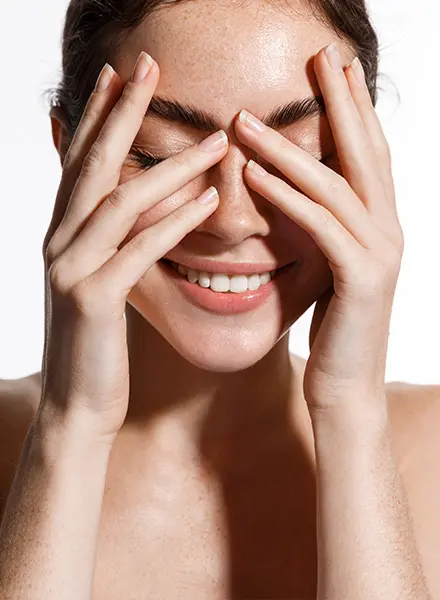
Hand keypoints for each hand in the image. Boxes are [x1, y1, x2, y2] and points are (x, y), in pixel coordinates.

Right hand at [39, 52, 227, 440]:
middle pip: (91, 164)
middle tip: (148, 65)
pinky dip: (174, 221)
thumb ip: (112, 247)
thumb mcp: (100, 285)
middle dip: (121, 111)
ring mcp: (70, 270)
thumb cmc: (98, 347)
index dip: (97, 114)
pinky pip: (140, 250)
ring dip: (169, 167)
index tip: (121, 75)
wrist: (78, 407)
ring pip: (120, 201)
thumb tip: (140, 215)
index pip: (78, 162)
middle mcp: (58, 243)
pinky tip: (208, 200)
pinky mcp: (93, 301)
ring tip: (214, 138)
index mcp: (62, 236)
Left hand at [234, 43, 403, 412]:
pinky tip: (254, 172)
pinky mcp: (361, 279)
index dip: (353, 109)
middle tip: (318, 55)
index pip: (368, 155)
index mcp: (380, 227)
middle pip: (365, 152)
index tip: (331, 69)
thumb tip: (294, 198)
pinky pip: (320, 225)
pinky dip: (286, 196)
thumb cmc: (332, 332)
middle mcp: (389, 231)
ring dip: (289, 147)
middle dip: (340, 102)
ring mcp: (381, 253)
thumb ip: (323, 233)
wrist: (346, 390)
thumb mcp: (328, 272)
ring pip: (335, 183)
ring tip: (246, 118)